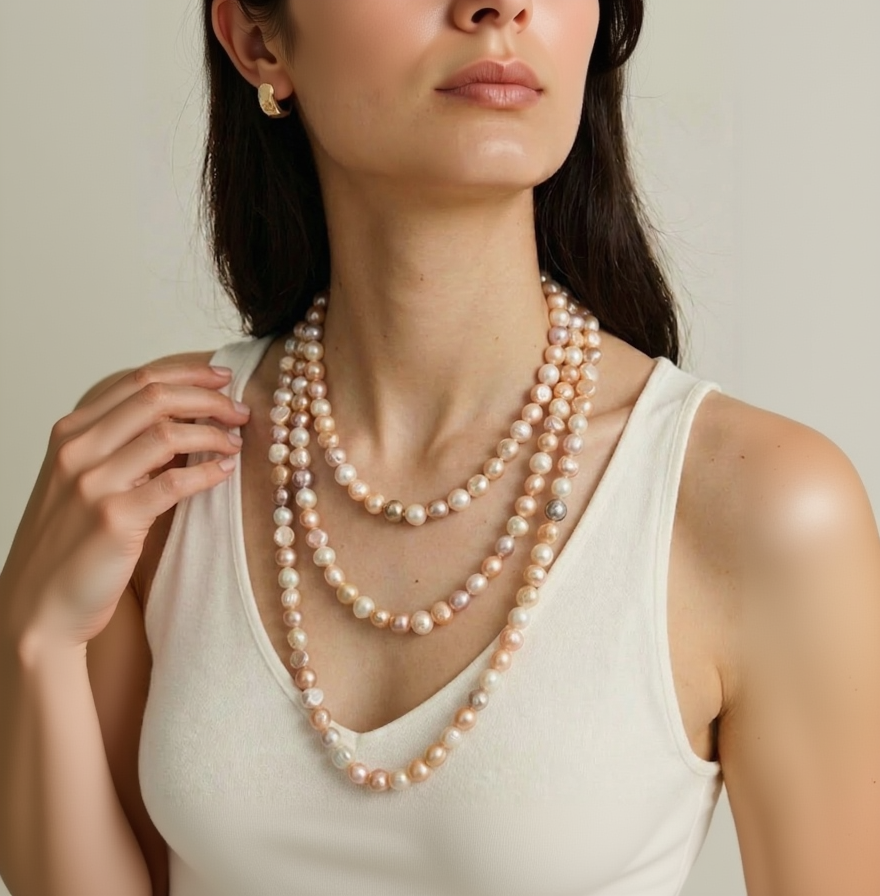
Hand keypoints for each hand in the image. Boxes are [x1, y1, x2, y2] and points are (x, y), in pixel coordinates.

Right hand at [0, 360, 251, 650]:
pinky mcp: (114, 519)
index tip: (223, 378)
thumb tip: (185, 421)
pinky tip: (224, 472)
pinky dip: (206, 472)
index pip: (137, 380)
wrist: (40, 605)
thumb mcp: (86, 480)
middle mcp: (77, 450)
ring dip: (213, 433)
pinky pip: (173, 482)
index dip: (187, 373)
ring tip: (236, 442)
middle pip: (155, 397)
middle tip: (241, 410)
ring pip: (166, 433)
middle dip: (208, 397)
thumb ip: (122, 447)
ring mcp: (93, 483)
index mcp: (71, 433)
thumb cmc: (72, 542)